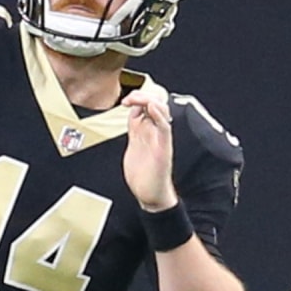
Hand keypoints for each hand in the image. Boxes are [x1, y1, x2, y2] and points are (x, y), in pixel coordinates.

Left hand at [122, 91, 177, 210]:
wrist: (150, 195)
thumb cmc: (142, 174)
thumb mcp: (134, 145)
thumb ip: (134, 128)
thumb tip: (132, 113)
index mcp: (147, 130)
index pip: (148, 104)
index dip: (137, 97)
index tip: (125, 99)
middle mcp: (155, 131)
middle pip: (156, 102)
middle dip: (142, 95)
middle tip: (128, 99)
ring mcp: (160, 138)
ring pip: (162, 110)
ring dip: (149, 100)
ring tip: (138, 99)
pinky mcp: (163, 148)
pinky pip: (165, 127)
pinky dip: (159, 115)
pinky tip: (152, 108)